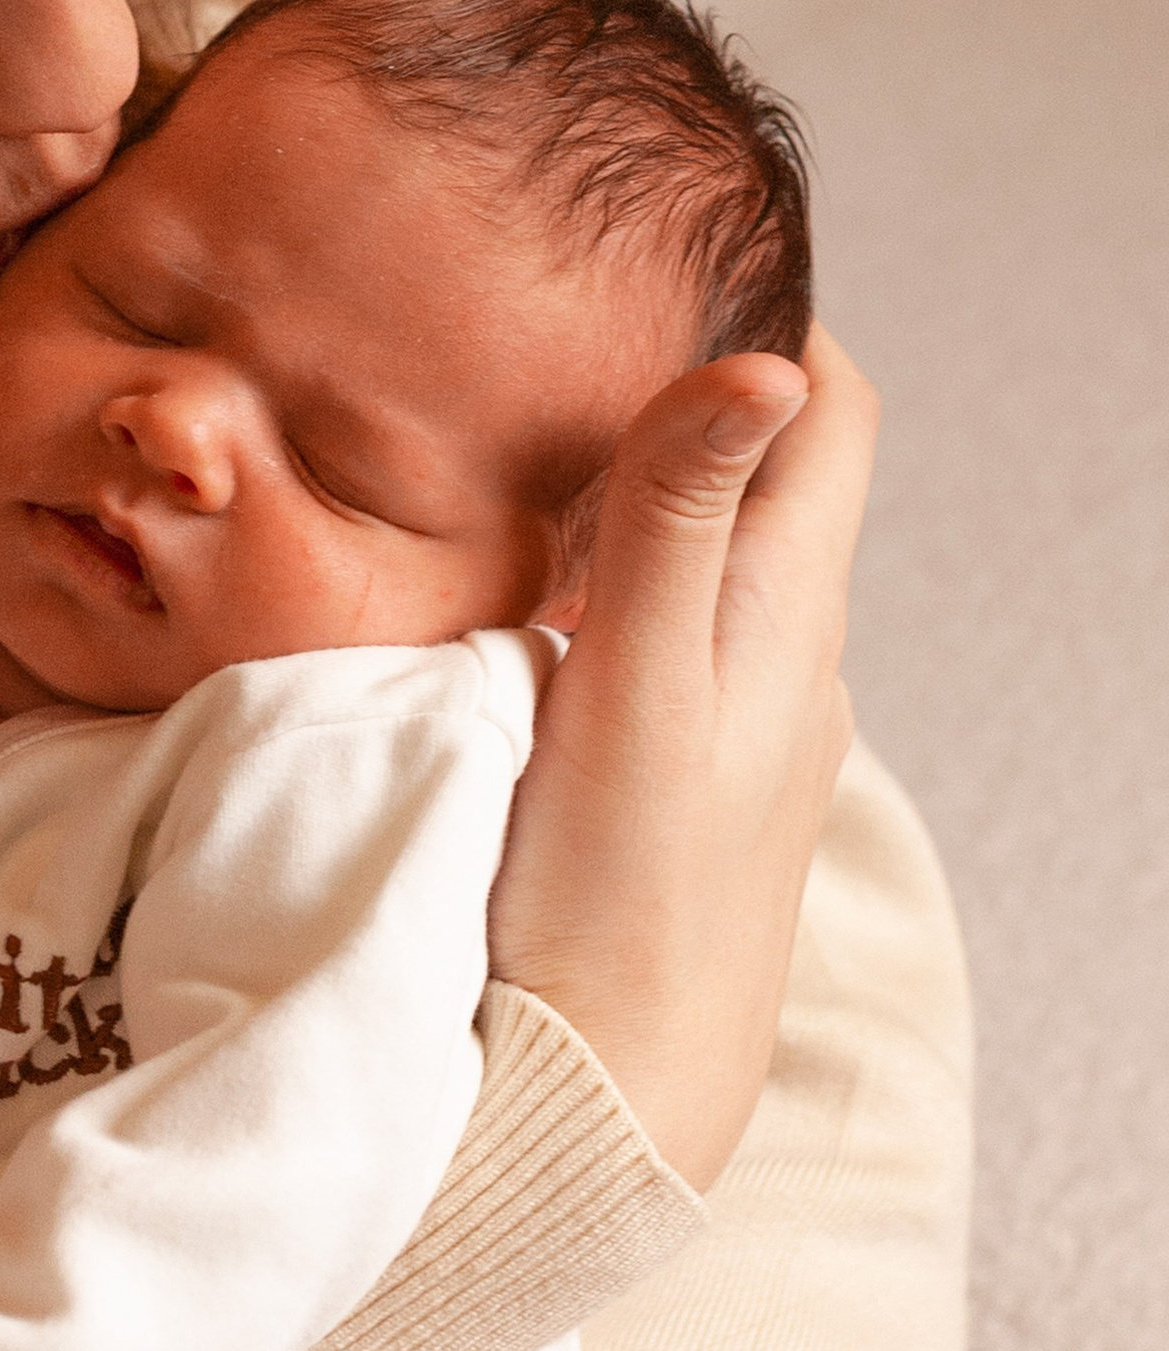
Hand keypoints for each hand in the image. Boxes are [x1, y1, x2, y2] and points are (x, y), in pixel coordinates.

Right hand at [490, 325, 874, 1188]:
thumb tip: (772, 365)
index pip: (831, 410)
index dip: (771, 310)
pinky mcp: (671, 780)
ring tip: (528, 432)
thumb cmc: (611, 897)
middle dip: (693, 380)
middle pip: (770, 472)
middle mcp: (783, 660)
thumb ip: (678, 523)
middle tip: (572, 318)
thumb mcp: (632, 689)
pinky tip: (519, 587)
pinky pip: (660, 635)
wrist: (601, 1097)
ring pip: (712, 556)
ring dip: (645, 485)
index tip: (669, 253)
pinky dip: (609, 577)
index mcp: (786, 614)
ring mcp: (732, 726)